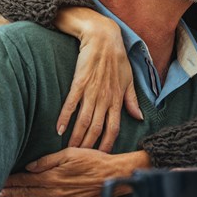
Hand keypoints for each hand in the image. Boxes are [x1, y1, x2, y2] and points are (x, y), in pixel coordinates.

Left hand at [0, 148, 149, 196]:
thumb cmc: (93, 161)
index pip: (25, 180)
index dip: (11, 181)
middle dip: (10, 192)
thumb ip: (48, 160)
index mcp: (53, 177)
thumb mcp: (70, 153)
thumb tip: (29, 167)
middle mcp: (55, 193)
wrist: (113, 177)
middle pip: (26, 194)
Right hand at [55, 8, 142, 152]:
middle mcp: (105, 98)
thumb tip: (138, 117)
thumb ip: (132, 100)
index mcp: (118, 99)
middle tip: (81, 159)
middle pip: (97, 128)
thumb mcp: (129, 79)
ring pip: (84, 120)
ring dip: (77, 137)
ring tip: (69, 150)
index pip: (114, 128)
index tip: (102, 156)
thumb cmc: (117, 58)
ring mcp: (92, 91)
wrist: (103, 37)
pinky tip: (58, 129)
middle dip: (89, 146)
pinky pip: (71, 104)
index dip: (108, 144)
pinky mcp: (79, 82)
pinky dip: (64, 118)